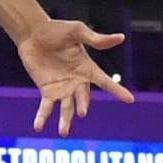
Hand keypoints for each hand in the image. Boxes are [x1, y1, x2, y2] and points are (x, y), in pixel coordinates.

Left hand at [17, 22, 133, 137]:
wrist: (33, 33)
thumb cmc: (57, 29)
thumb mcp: (77, 31)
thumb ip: (96, 39)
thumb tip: (120, 38)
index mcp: (87, 68)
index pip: (105, 81)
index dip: (117, 90)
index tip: (130, 100)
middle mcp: (77, 81)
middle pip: (83, 98)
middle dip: (82, 105)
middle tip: (81, 112)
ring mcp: (62, 88)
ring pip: (66, 108)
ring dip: (65, 120)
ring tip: (63, 132)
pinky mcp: (47, 90)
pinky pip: (46, 107)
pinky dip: (42, 117)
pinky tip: (39, 127)